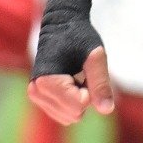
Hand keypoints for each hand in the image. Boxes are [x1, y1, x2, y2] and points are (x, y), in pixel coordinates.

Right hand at [28, 0, 113, 122]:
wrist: (61, 25)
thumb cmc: (79, 37)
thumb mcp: (95, 56)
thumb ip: (101, 83)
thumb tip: (107, 111)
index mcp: (45, 81)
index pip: (79, 106)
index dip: (90, 90)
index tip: (85, 71)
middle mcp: (36, 91)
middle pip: (75, 115)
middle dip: (85, 96)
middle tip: (81, 72)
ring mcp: (36, 96)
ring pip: (71, 117)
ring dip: (79, 98)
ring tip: (75, 75)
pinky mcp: (40, 99)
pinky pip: (66, 115)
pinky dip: (73, 101)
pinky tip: (70, 81)